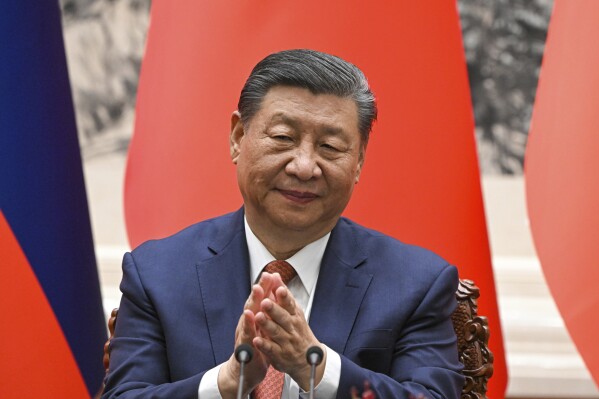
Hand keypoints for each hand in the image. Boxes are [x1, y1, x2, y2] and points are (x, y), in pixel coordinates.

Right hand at [217, 273, 284, 397]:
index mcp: (254, 317)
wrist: (244, 369)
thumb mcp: (262, 325)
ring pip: (246, 322)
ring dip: (249, 313)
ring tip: (252, 304)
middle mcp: (247, 323)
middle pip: (252, 306)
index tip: (271, 274)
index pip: (260, 299)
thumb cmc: (255, 344)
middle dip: (256, 295)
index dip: (265, 287)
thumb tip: (273, 291)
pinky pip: (245, 339)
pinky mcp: (243, 348)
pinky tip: (249, 323)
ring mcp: (244, 335)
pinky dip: (247, 331)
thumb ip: (266, 308)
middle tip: (260, 283)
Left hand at [253, 285, 325, 390]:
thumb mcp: (294, 311)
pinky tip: (256, 340)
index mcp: (294, 315)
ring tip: (258, 317)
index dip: (284, 297)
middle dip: (274, 309)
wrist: (307, 360)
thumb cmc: (298, 331)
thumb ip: (282, 294)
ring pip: (276, 332)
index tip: (279, 289)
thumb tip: (274, 275)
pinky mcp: (279, 355)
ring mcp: (286, 342)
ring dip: (267, 325)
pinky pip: (271, 349)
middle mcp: (291, 328)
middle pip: (283, 317)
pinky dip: (264, 345)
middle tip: (265, 302)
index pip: (290, 304)